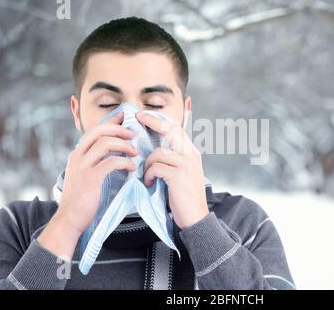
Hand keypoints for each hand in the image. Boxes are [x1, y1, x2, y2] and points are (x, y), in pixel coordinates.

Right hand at [38, 112, 137, 258]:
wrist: (70, 219)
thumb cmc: (81, 199)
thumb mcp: (84, 175)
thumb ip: (94, 162)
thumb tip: (113, 153)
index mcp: (77, 153)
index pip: (94, 130)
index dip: (111, 123)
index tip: (125, 120)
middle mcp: (78, 156)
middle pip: (100, 131)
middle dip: (119, 129)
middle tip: (133, 135)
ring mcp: (83, 166)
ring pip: (106, 143)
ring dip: (124, 145)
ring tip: (135, 153)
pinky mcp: (91, 177)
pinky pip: (111, 162)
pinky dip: (125, 162)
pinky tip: (131, 167)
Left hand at [136, 112, 208, 229]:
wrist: (196, 217)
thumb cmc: (185, 197)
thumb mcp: (183, 173)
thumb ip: (173, 159)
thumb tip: (154, 149)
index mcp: (192, 153)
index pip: (177, 129)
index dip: (160, 120)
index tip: (145, 116)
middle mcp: (191, 155)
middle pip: (170, 130)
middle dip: (152, 122)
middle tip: (138, 118)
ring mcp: (186, 164)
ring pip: (158, 152)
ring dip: (147, 164)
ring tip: (147, 176)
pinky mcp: (178, 175)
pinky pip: (156, 167)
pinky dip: (149, 175)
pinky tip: (150, 183)